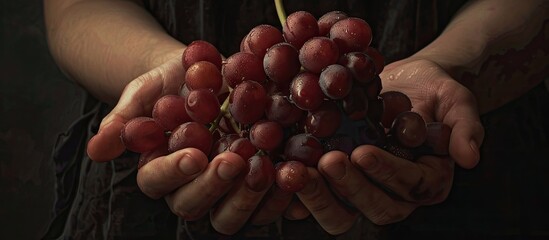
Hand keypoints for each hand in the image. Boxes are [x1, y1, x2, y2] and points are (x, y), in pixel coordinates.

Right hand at [86, 55, 272, 234]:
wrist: (206, 76)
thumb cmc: (169, 84)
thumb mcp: (145, 91)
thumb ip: (125, 119)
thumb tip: (97, 150)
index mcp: (159, 169)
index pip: (157, 182)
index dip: (174, 172)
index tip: (195, 155)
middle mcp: (189, 188)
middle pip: (193, 205)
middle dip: (215, 187)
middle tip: (235, 161)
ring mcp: (222, 191)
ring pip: (228, 215)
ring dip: (248, 198)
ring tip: (268, 168)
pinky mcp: (253, 186)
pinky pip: (265, 205)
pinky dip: (281, 195)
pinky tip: (295, 175)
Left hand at [295, 59, 484, 234]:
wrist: (399, 86)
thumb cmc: (430, 94)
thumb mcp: (455, 100)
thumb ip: (465, 126)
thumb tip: (470, 158)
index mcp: (425, 182)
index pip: (408, 186)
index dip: (386, 172)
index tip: (362, 152)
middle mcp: (393, 196)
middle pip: (373, 208)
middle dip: (349, 187)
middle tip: (327, 161)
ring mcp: (361, 193)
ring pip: (341, 213)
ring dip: (317, 198)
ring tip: (294, 172)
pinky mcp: (333, 185)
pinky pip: (314, 200)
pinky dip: (295, 193)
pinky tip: (277, 171)